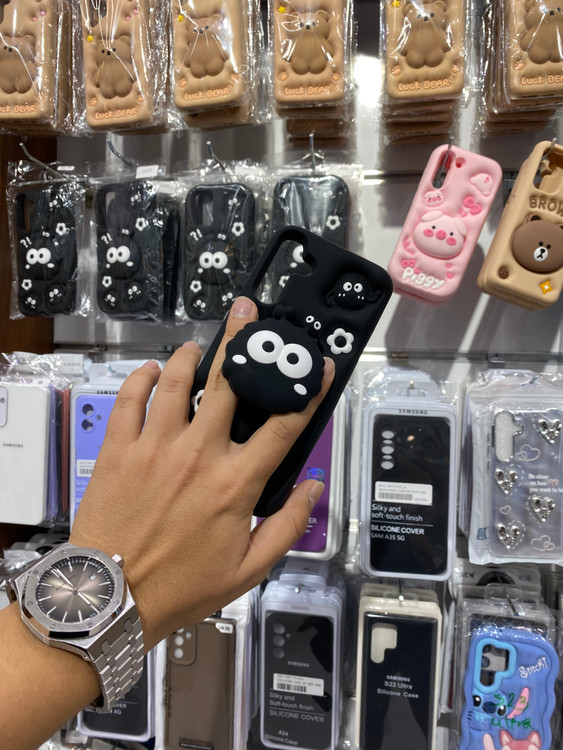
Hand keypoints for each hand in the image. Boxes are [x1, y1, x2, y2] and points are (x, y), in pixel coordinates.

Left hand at [69, 297, 334, 649]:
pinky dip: (142, 377)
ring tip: (197, 347)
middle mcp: (199, 453)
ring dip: (190, 356)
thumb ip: (289, 526)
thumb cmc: (182, 586)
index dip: (308, 390)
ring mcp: (155, 445)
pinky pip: (130, 398)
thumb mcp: (249, 569)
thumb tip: (312, 486)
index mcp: (236, 482)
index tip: (320, 366)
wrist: (111, 598)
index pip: (284, 425)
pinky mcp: (120, 448)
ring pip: (177, 380)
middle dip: (244, 341)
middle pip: (229, 383)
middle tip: (247, 313)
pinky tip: (151, 370)